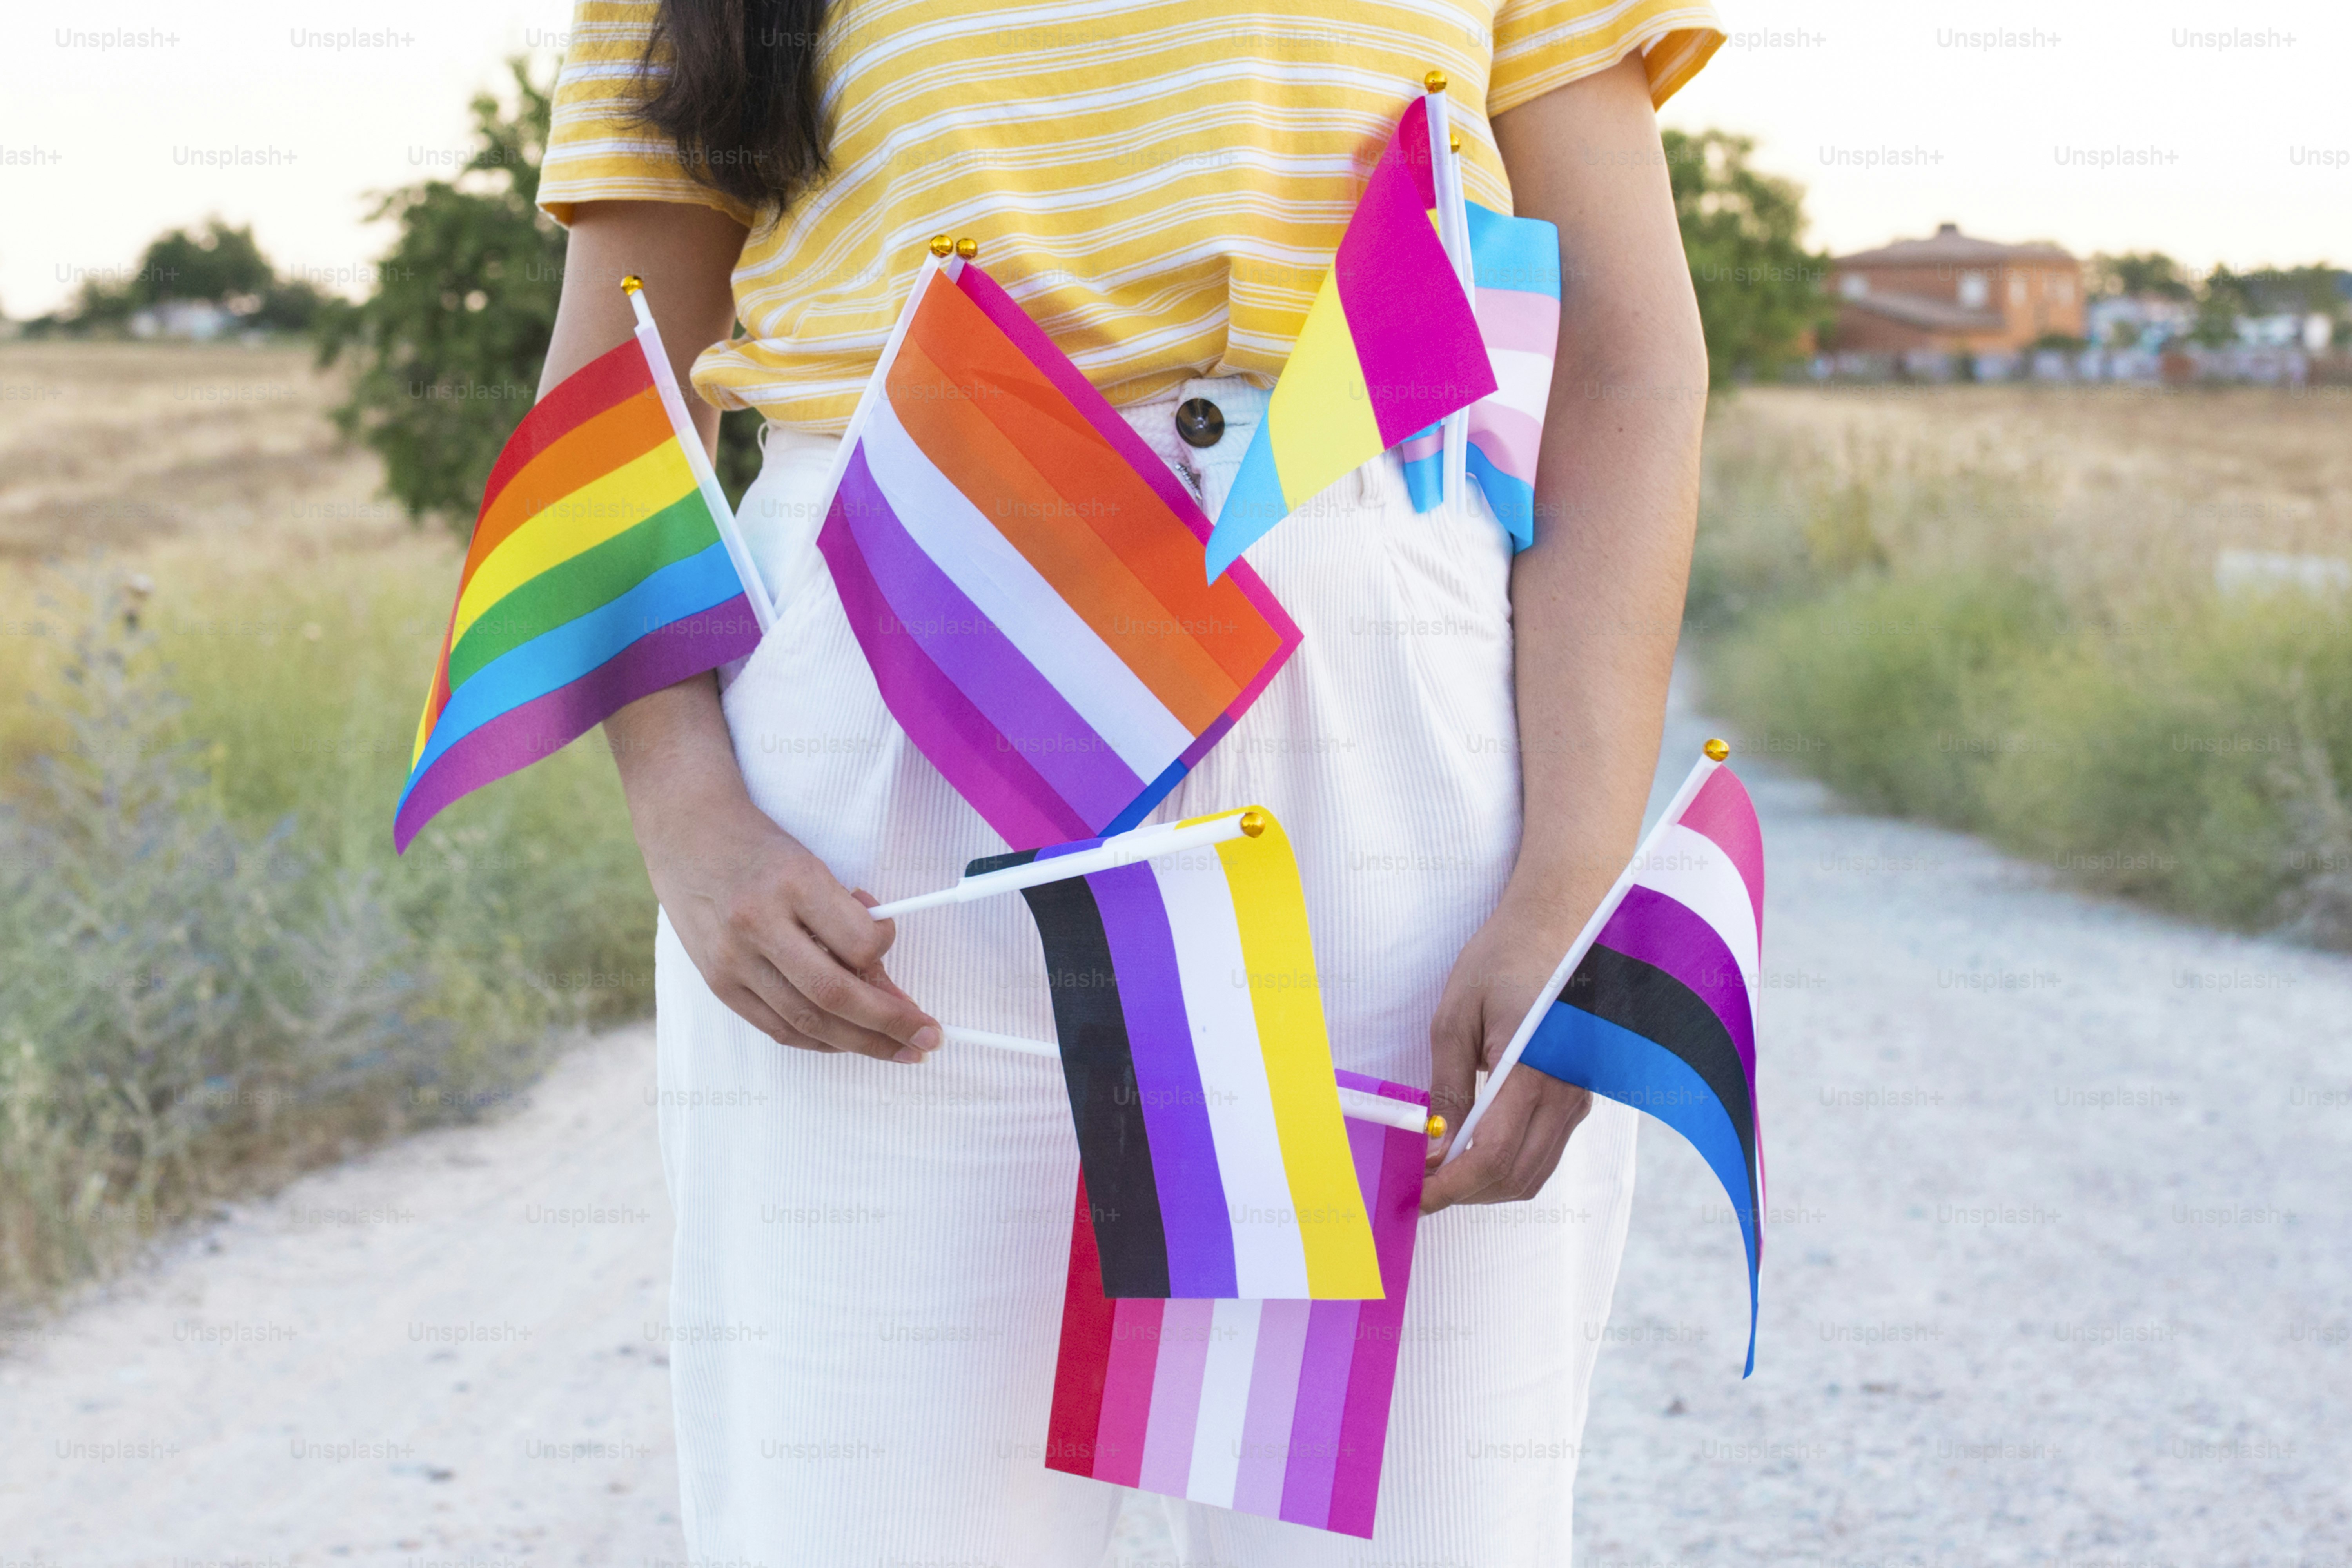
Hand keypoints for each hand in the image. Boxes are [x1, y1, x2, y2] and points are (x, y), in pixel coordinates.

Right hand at [640, 788, 941, 1063]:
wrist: (688, 833)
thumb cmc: (760, 848)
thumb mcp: (811, 865)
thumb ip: (846, 919)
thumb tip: (885, 980)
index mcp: (793, 883)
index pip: (860, 942)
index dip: (887, 952)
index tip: (890, 943)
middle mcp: (759, 924)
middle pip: (835, 995)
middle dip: (891, 1025)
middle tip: (927, 1040)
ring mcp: (734, 959)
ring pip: (807, 1022)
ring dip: (860, 1043)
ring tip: (897, 1050)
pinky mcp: (718, 982)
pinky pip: (776, 1028)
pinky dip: (817, 1041)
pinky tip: (846, 1042)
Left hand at [1420, 887, 1594, 1212]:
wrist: (1560, 924)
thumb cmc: (1503, 960)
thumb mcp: (1456, 1018)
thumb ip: (1447, 1090)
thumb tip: (1435, 1148)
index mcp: (1533, 1069)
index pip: (1493, 1156)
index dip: (1451, 1187)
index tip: (1416, 1194)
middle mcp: (1567, 1092)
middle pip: (1515, 1176)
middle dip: (1464, 1192)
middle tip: (1420, 1184)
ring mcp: (1580, 1097)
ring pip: (1535, 1172)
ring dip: (1486, 1184)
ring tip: (1441, 1170)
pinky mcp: (1581, 1096)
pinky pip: (1546, 1150)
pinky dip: (1509, 1165)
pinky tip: (1473, 1149)